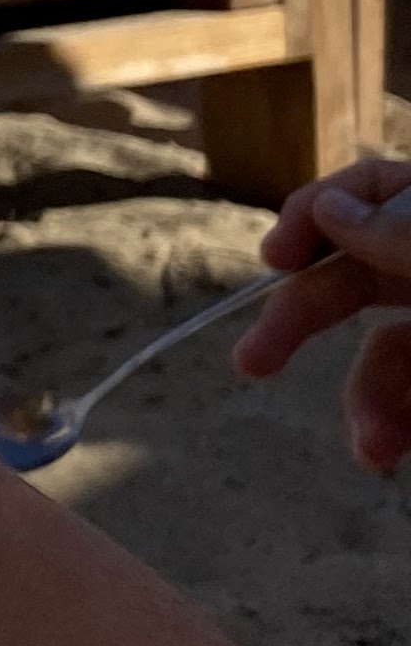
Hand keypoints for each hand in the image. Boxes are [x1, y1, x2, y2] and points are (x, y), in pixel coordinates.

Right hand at [236, 158, 410, 469]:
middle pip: (354, 280)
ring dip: (365, 406)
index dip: (312, 215)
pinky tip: (388, 449)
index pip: (366, 192)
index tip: (275, 259)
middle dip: (297, 320)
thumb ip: (406, 226)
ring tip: (373, 452)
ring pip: (386, 358)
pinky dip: (392, 426)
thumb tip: (331, 213)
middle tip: (251, 365)